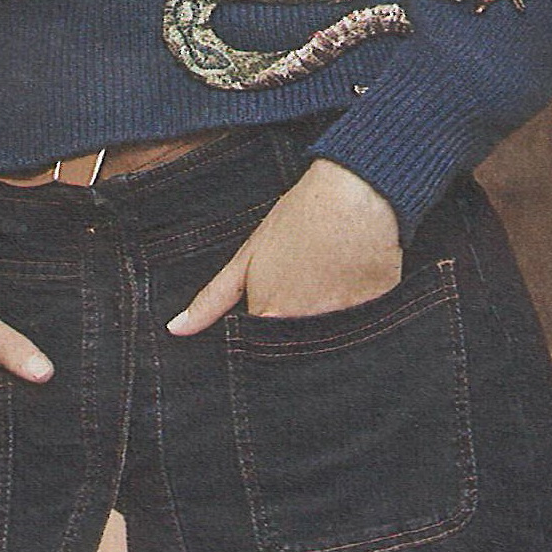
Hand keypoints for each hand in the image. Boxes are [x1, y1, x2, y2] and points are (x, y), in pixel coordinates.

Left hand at [166, 160, 402, 332]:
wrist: (354, 196)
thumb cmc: (298, 220)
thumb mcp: (247, 258)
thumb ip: (212, 299)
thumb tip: (176, 330)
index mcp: (270, 317)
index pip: (258, 353)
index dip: (259, 344)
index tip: (265, 326)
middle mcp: (305, 328)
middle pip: (292, 355)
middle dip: (291, 347)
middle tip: (300, 302)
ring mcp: (342, 325)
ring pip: (327, 349)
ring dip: (324, 338)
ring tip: (327, 295)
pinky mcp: (375, 317)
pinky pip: (362, 335)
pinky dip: (356, 323)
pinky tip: (353, 295)